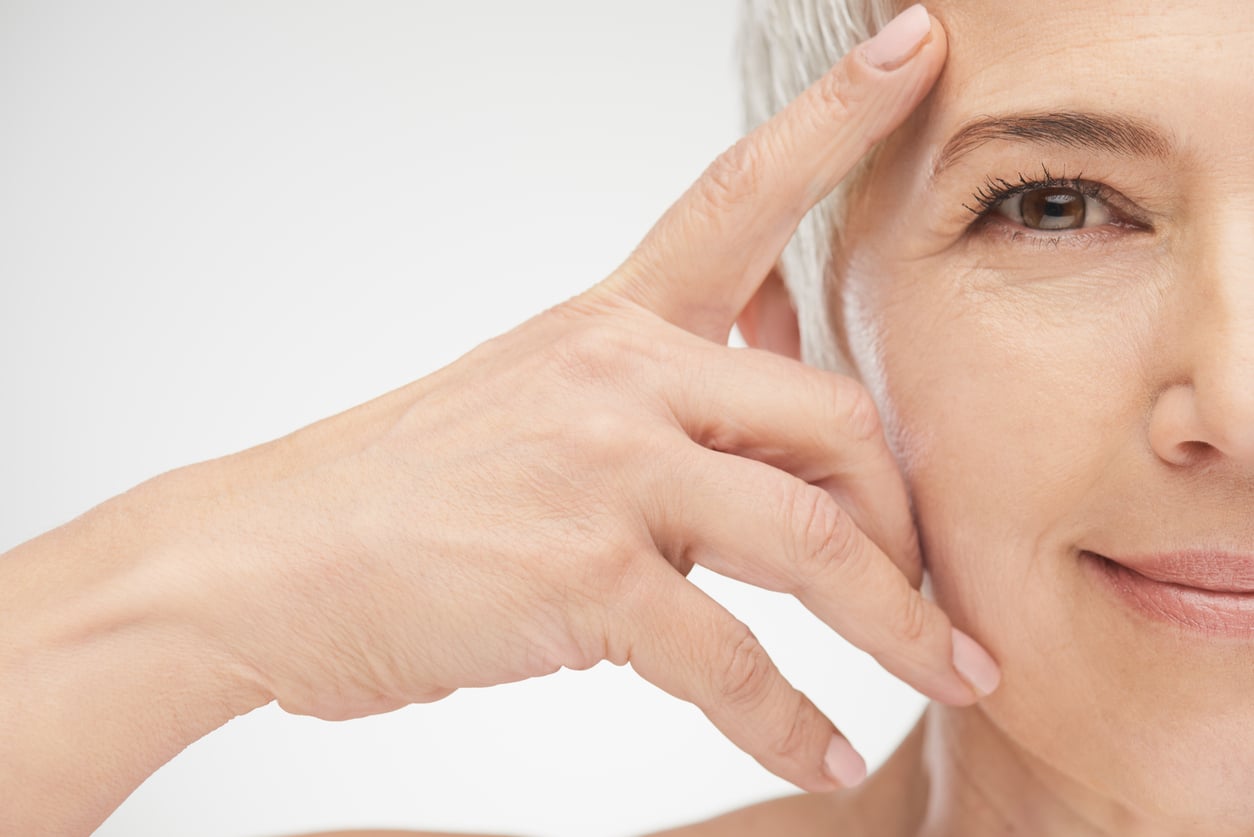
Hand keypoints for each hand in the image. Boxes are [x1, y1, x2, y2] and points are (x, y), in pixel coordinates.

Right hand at [148, 6, 993, 792]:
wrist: (263, 560)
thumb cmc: (402, 492)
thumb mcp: (536, 408)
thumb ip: (659, 417)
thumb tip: (759, 457)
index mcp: (611, 324)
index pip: (738, 195)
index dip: (837, 114)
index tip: (920, 44)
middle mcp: (619, 373)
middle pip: (836, 416)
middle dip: (911, 517)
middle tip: (943, 591)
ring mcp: (603, 468)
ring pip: (814, 537)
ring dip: (900, 621)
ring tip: (953, 675)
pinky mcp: (580, 572)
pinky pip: (729, 656)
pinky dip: (788, 716)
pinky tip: (823, 749)